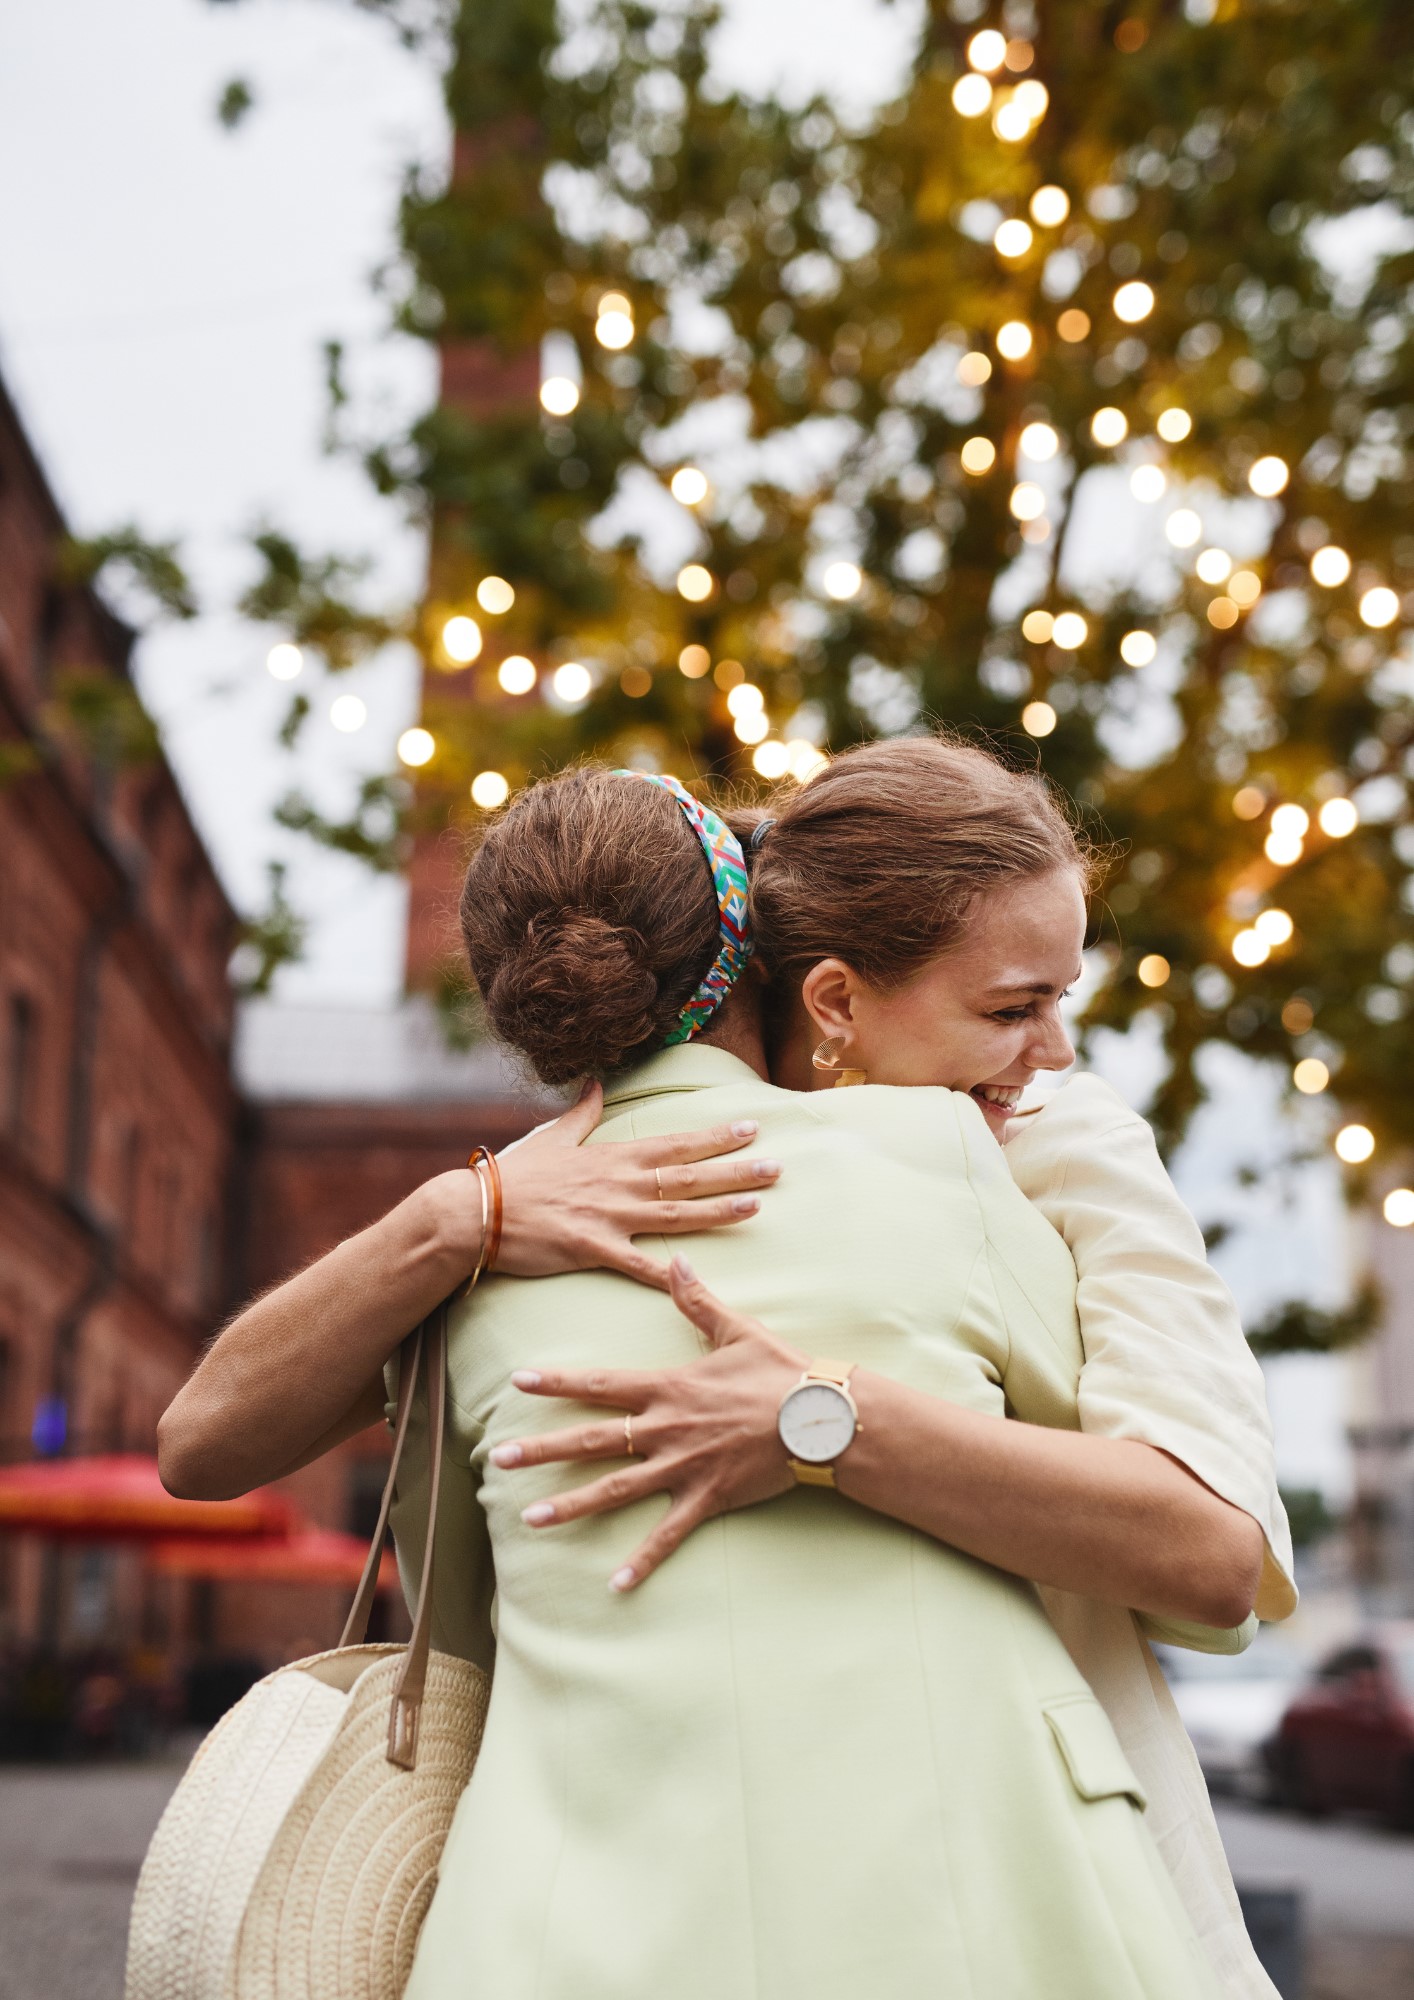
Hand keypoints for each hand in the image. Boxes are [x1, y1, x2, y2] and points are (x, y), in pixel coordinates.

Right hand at [489, 1084, 781, 1287]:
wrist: (474, 1212)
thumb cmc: (513, 1177)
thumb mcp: (552, 1137)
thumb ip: (581, 1112)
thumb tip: (594, 1082)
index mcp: (613, 1157)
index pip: (675, 1144)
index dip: (715, 1137)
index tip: (750, 1128)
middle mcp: (619, 1184)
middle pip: (688, 1177)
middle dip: (734, 1170)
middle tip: (776, 1166)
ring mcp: (609, 1216)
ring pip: (677, 1215)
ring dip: (719, 1210)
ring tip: (757, 1205)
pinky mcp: (593, 1250)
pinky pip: (638, 1264)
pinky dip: (668, 1273)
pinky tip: (698, 1277)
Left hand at [490, 1257, 804, 1588]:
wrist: (821, 1418)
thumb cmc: (780, 1371)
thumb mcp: (736, 1329)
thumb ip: (697, 1299)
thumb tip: (675, 1259)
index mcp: (668, 1388)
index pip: (600, 1385)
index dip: (557, 1382)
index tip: (518, 1381)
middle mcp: (665, 1429)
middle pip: (592, 1441)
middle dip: (543, 1451)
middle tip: (499, 1462)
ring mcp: (683, 1467)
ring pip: (616, 1490)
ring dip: (572, 1506)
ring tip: (531, 1519)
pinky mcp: (707, 1498)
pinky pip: (668, 1534)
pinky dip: (642, 1560)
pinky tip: (614, 1585)